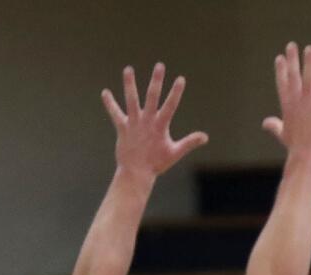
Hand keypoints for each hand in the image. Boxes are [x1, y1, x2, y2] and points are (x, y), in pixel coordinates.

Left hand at [101, 63, 207, 177]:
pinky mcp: (122, 127)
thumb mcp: (176, 152)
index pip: (170, 105)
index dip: (176, 92)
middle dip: (156, 80)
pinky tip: (105, 92)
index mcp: (160, 126)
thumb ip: (190, 142)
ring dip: (129, 84)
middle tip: (159, 66)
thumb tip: (205, 137)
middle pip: (152, 96)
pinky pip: (115, 113)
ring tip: (128, 69)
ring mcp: (133, 123)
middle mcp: (147, 121)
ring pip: (131, 99)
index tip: (181, 79)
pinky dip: (110, 103)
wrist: (136, 172)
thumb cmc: (157, 163)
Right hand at [262, 43, 310, 154]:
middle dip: (292, 60)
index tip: (280, 58)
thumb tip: (265, 123)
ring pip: (307, 78)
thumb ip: (273, 125)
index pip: (282, 83)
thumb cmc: (295, 146)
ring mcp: (307, 103)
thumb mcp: (281, 133)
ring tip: (309, 48)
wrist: (305, 154)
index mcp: (287, 105)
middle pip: (292, 76)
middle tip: (291, 45)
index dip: (281, 70)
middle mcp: (296, 101)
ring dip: (308, 63)